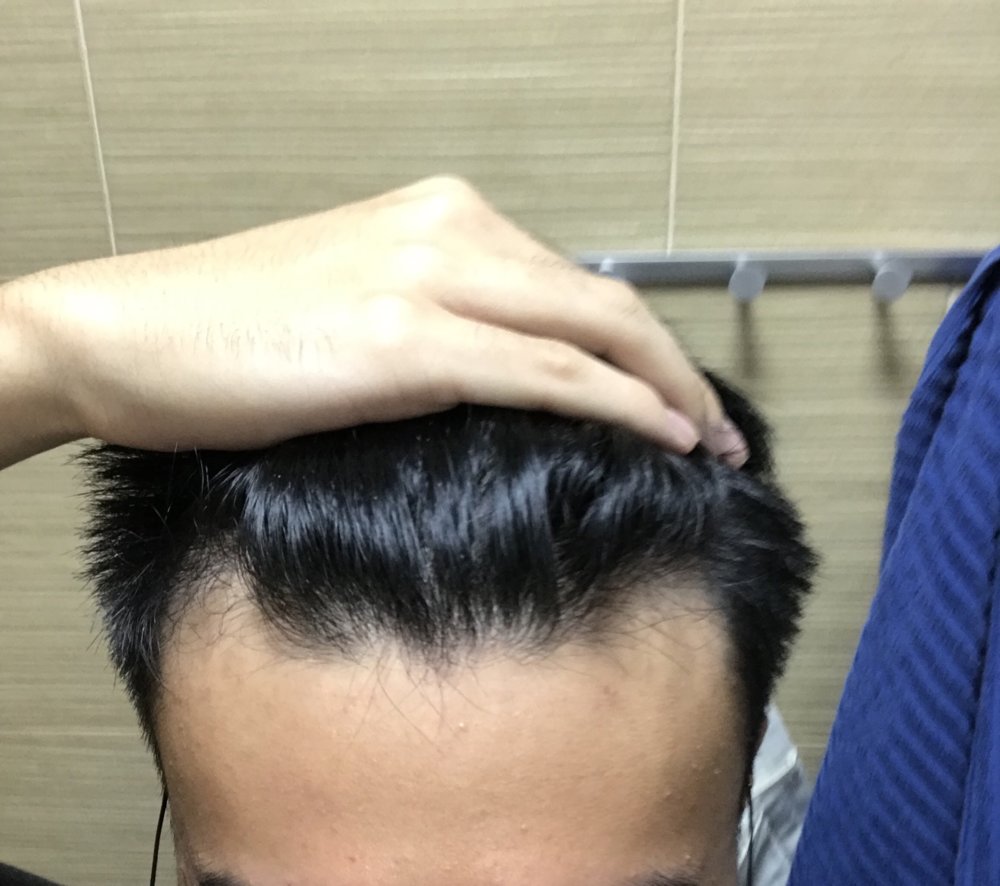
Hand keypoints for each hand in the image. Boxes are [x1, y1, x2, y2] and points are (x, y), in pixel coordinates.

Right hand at [3, 175, 745, 465]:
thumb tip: (508, 378)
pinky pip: (548, 372)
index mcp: (441, 218)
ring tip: (710, 447)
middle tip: (720, 430)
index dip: (640, 345)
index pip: (573, 283)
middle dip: (678, 368)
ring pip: (594, 329)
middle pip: (606, 298)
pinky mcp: (405, 339)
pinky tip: (665, 438)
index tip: (674, 398)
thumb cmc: (226, 333)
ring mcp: (428, 278)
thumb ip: (438, 323)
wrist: (124, 335)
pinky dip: (621, 404)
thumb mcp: (354, 309)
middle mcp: (448, 230)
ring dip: (668, 391)